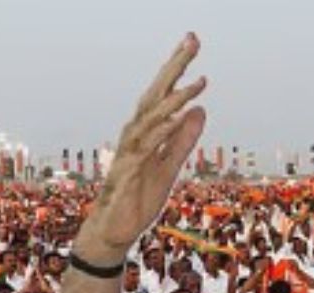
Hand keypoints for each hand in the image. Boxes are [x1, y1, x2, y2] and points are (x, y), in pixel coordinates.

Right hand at [74, 34, 205, 264]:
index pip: (163, 94)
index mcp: (145, 133)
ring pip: (151, 119)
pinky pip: (146, 149)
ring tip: (198, 83)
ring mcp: (128, 154)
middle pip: (155, 95)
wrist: (114, 232)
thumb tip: (200, 109)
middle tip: (192, 40)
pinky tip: (177, 120)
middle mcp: (134, 136)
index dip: (177, 68)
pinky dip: (161, 133)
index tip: (192, 40)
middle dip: (174, 67)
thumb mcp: (169, 167)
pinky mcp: (127, 174)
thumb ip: (183, 139)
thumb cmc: (137, 199)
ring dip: (174, 100)